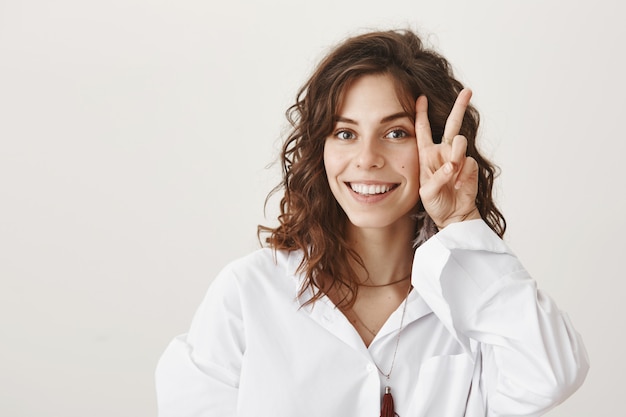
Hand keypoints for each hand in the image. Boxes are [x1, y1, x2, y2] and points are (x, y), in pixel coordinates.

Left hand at [415, 89, 480, 228]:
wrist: (452, 215)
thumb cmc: (435, 203)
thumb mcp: (427, 192)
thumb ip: (438, 178)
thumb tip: (452, 165)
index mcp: (426, 154)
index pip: (423, 129)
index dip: (421, 113)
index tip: (421, 98)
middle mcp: (443, 152)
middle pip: (452, 124)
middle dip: (460, 107)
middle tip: (468, 91)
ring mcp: (458, 158)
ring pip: (460, 142)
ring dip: (456, 154)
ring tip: (453, 171)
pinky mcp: (470, 166)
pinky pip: (468, 161)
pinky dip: (464, 173)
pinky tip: (459, 184)